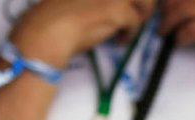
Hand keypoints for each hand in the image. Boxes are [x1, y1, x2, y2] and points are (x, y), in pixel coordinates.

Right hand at [11, 0, 155, 68]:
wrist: (49, 30)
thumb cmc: (54, 15)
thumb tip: (107, 6)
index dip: (127, 1)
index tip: (125, 6)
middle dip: (143, 2)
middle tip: (138, 13)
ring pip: (146, 0)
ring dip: (143, 13)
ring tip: (134, 25)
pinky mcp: (118, 10)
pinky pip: (137, 22)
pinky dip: (131, 34)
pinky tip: (120, 41)